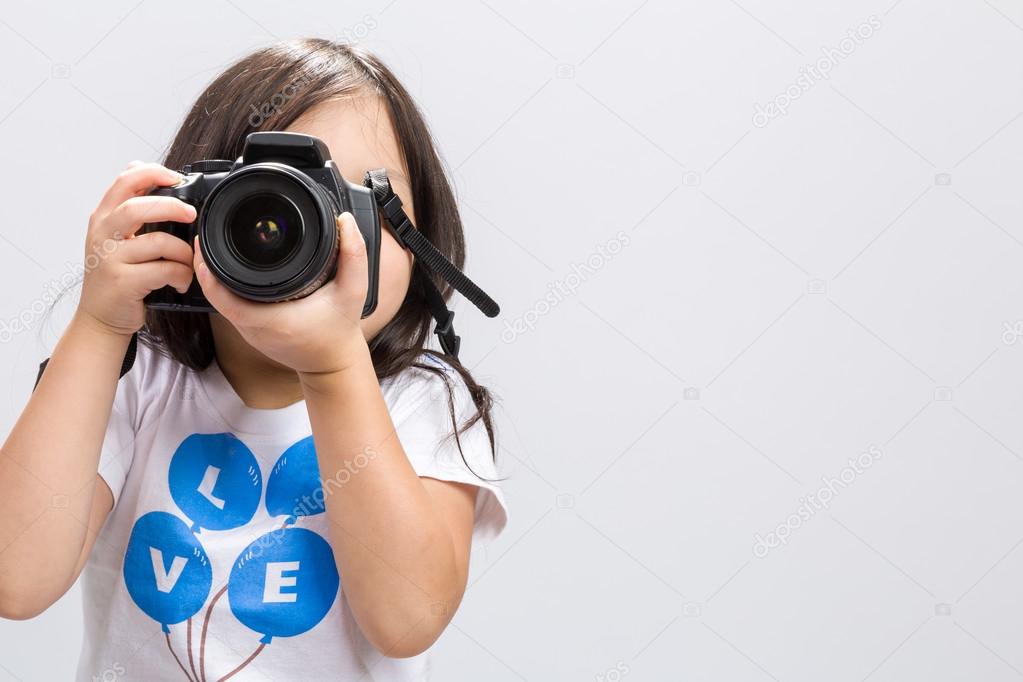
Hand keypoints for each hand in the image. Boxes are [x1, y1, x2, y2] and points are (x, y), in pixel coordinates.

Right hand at [77, 162, 196, 336]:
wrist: (100, 318)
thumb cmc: (117, 276)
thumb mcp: (116, 237)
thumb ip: (131, 209)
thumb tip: (153, 174)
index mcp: (103, 218)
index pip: (124, 181)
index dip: (152, 172)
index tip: (176, 176)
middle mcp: (102, 234)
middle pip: (137, 207)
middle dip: (172, 206)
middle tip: (191, 214)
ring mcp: (110, 259)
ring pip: (158, 241)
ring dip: (183, 251)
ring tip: (188, 262)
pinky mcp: (122, 282)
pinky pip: (164, 271)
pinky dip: (181, 275)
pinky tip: (181, 282)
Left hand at [193, 212, 370, 374]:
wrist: (334, 365)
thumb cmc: (340, 331)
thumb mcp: (354, 291)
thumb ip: (354, 256)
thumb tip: (345, 221)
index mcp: (273, 319)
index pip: (225, 297)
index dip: (208, 273)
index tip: (203, 246)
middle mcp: (255, 328)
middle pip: (215, 295)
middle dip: (205, 266)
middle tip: (204, 236)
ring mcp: (250, 332)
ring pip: (219, 302)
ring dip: (212, 278)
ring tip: (213, 247)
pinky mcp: (252, 332)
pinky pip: (228, 307)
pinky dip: (223, 289)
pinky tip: (227, 269)